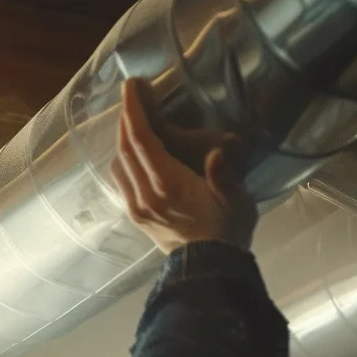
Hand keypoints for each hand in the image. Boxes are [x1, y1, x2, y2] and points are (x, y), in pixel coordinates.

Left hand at [109, 78, 257, 253]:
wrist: (209, 269)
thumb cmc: (227, 231)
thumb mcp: (236, 201)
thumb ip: (224, 176)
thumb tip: (218, 152)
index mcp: (167, 185)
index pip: (141, 140)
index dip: (134, 111)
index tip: (131, 86)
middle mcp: (145, 194)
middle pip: (126, 147)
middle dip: (127, 118)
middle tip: (132, 95)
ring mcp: (137, 207)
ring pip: (119, 163)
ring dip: (123, 138)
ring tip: (133, 120)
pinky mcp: (136, 216)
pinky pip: (121, 180)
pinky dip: (124, 158)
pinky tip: (133, 152)